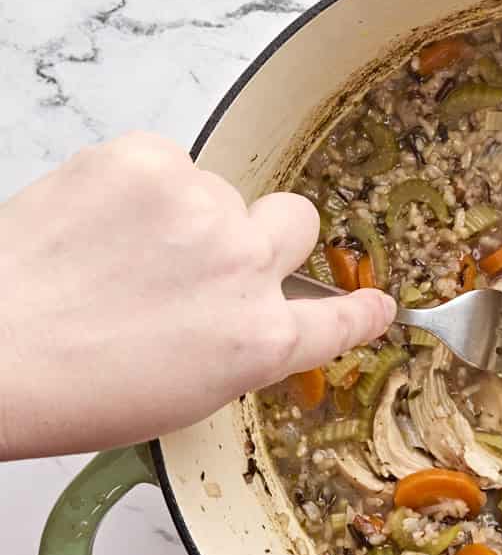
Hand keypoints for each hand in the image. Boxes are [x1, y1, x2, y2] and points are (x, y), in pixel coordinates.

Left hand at [0, 132, 394, 457]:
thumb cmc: (70, 387)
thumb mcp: (186, 394)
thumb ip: (243, 346)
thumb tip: (254, 315)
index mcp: (260, 339)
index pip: (340, 319)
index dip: (361, 311)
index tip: (378, 304)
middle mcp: (246, 267)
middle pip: (298, 222)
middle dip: (267, 235)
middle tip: (209, 255)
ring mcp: (201, 207)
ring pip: (220, 190)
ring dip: (186, 212)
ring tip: (120, 249)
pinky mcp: (148, 160)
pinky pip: (168, 160)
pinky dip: (141, 183)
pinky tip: (102, 219)